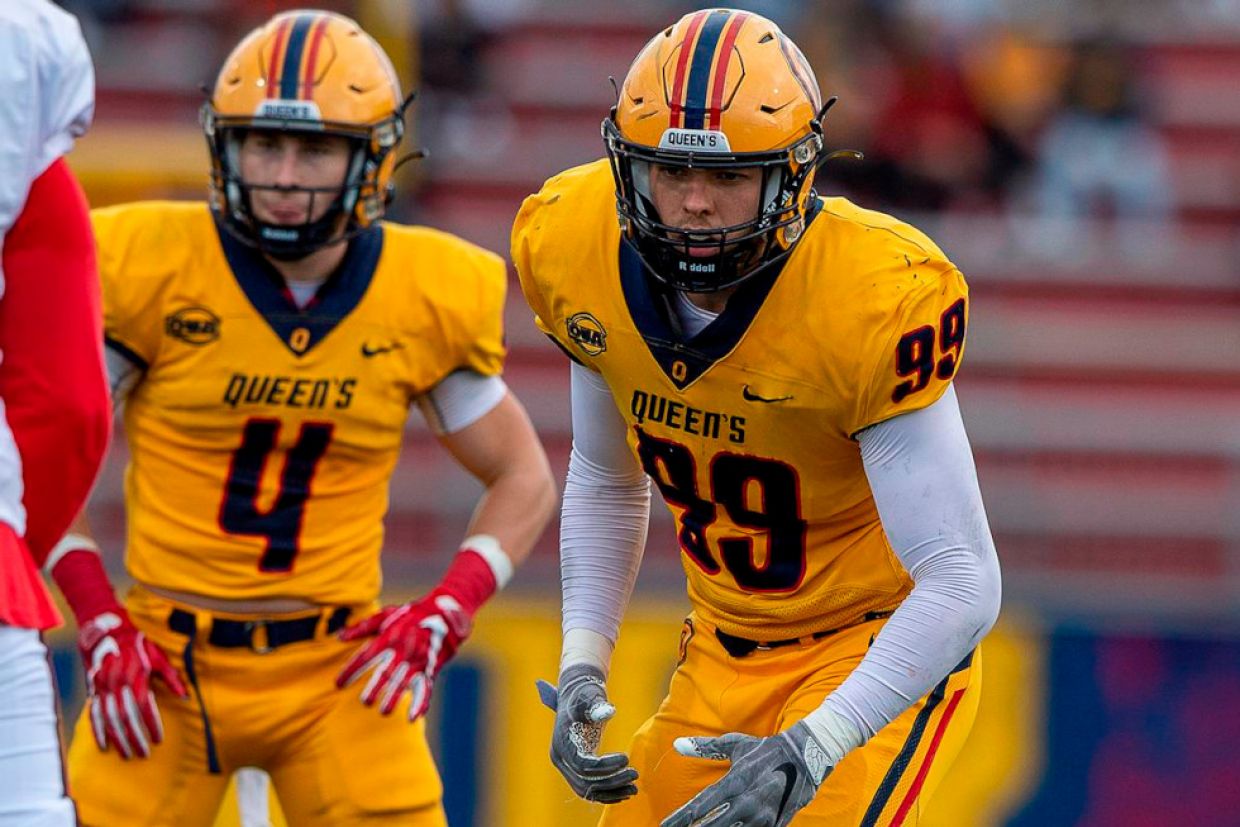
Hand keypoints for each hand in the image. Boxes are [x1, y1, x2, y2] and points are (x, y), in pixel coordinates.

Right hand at [79, 609, 187, 758]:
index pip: (144, 705)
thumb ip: (172, 677)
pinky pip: (94, 714)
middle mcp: (117, 683)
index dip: (151, 723)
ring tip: (128, 754)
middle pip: (125, 716)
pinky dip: (98, 731)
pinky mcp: (93, 690)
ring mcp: (102, 688)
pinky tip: (104, 746)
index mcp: (136, 675)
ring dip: (118, 738)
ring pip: (109, 718)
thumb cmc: (139, 646)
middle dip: (135, 736)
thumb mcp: (158, 657)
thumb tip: (186, 697)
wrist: (107, 634)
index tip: (158, 739)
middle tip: (144, 753)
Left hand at [336, 591, 470, 721]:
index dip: (351, 670)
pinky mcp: (430, 669)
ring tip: (384, 711)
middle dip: (376, 687)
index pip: (366, 656)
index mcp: (389, 636)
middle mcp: (403, 650)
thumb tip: (340, 637)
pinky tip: (412, 717)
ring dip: (395, 697)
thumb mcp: (387, 615)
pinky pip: (426, 688)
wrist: (445, 614)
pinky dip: (421, 703)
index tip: (338, 684)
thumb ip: (363, 627)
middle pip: (387, 672)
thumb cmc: (410, 616)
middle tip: (365, 702)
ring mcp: (418, 660)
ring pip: (405, 682)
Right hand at [536, 663, 637, 802]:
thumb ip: (597, 705)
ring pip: (587, 790)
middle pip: (584, 781)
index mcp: (562, 742)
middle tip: (635, 774)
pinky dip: (607, 793)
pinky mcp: (577, 769)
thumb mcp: (590, 695)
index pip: (583, 764)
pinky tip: (625, 792)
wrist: (578, 694)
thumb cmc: (585, 693)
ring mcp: (567, 766)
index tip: (626, 758)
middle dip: (611, 781)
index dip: (605, 766)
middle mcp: (561, 758)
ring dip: (611, 792)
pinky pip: (590, 789)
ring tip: (634, 788)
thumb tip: (608, 711)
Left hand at [661, 721, 832, 826]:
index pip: (701, 805)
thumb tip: (677, 745)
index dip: (680, 818)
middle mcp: (747, 802)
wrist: (807, 757)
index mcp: (736, 781)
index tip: (664, 825)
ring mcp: (763, 817)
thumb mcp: (736, 744)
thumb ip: (705, 747)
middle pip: (712, 825)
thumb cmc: (765, 750)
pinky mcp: (775, 825)